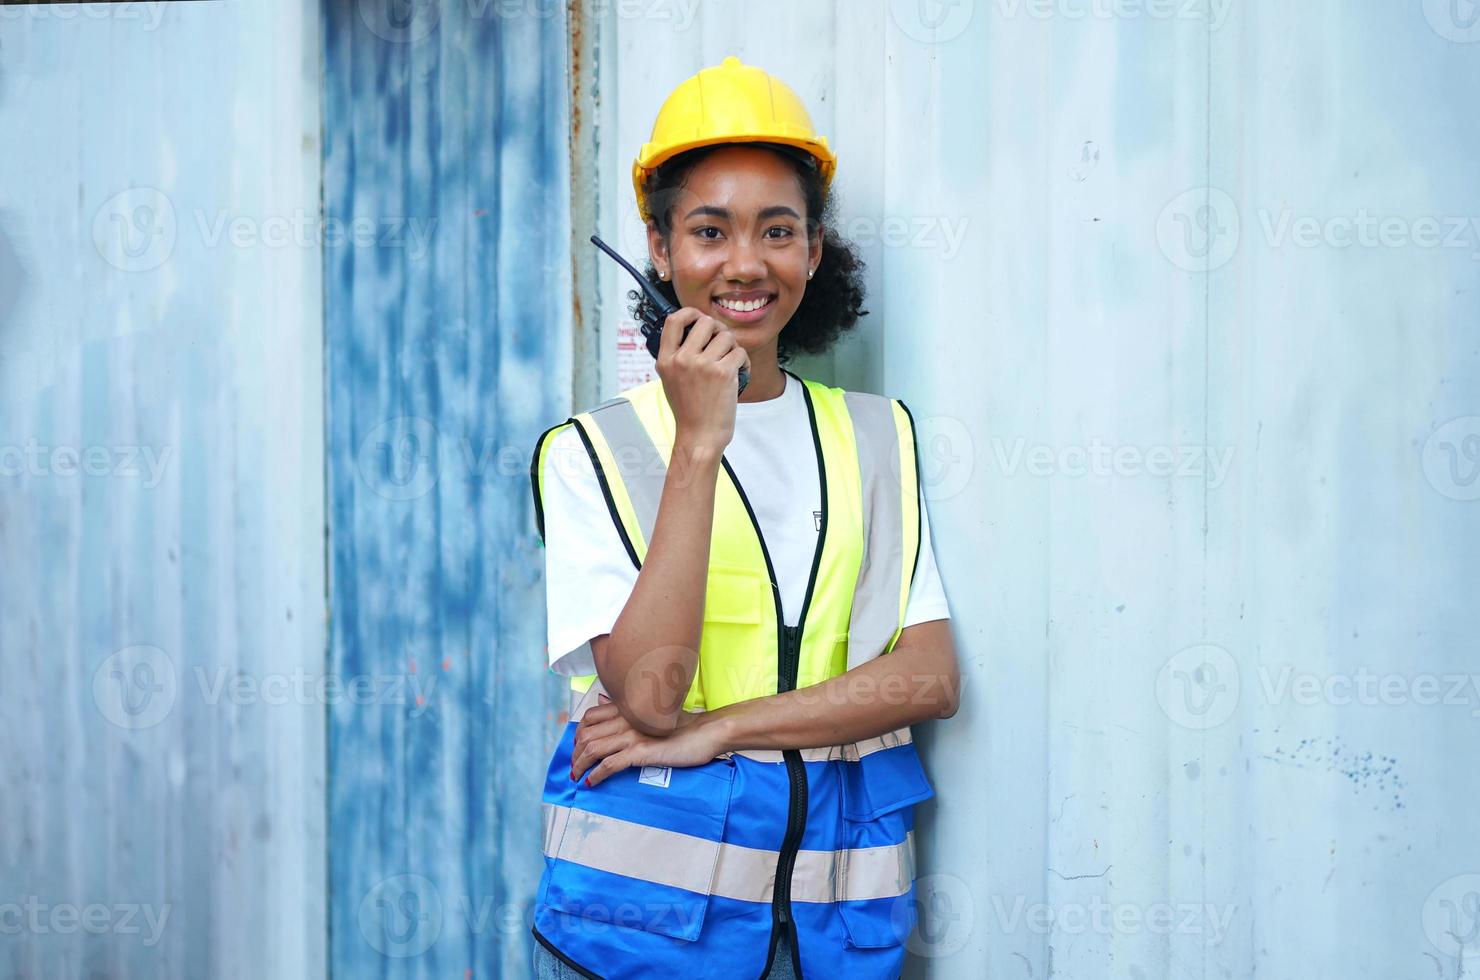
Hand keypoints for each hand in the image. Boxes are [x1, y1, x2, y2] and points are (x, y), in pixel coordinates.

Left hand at [571, 693, 727, 787]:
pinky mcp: (641, 752)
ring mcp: (633, 735)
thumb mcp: (652, 713)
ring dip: (580, 765)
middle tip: (574, 766)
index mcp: (628, 708)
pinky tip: (592, 782)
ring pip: (593, 749)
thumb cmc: (682, 725)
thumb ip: (626, 708)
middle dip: (575, 753)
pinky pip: (609, 764)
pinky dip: (596, 774)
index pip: (590, 717)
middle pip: (586, 734)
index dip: (579, 733)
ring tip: (578, 776)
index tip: (578, 747)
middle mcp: (626, 718)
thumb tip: (601, 701)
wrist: (706, 733)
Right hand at [655, 307, 749, 452]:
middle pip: (705, 322)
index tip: (699, 318)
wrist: (699, 437)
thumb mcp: (671, 380)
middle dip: (719, 330)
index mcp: (666, 360)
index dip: (689, 313)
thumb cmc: (689, 411)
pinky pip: (740, 353)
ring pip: (726, 336)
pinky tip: (740, 374)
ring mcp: (702, 365)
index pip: (673, 321)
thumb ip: (678, 356)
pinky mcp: (722, 373)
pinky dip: (744, 362)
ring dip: (733, 348)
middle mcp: (682, 360)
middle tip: (723, 344)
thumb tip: (696, 329)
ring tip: (732, 363)